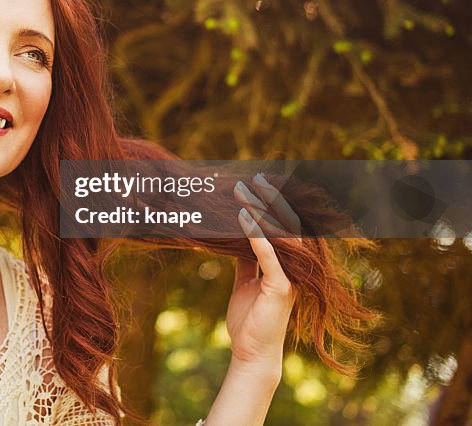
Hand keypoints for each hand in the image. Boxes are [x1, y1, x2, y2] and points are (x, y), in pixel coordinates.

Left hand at [225, 175, 300, 370]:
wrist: (250, 350)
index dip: (270, 206)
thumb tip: (235, 237)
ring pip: (278, 236)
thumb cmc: (249, 317)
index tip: (255, 183)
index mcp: (285, 264)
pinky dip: (256, 236)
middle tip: (254, 178)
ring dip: (261, 212)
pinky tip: (244, 219)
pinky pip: (268, 257)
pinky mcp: (280, 287)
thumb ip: (246, 259)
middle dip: (269, 201)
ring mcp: (289, 277)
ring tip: (245, 192)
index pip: (281, 228)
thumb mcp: (244, 281)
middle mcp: (293, 267)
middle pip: (284, 226)